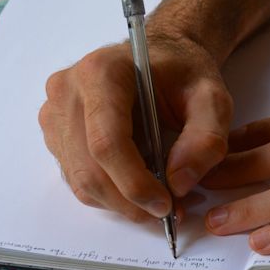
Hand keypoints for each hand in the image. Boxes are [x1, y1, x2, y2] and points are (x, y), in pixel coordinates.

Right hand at [39, 35, 232, 221]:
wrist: (162, 56)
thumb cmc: (184, 72)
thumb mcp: (213, 98)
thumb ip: (206, 139)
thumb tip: (179, 183)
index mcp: (102, 73)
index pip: (107, 142)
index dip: (135, 183)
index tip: (166, 205)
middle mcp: (68, 91)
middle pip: (89, 168)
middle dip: (130, 202)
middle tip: (170, 213)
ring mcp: (56, 113)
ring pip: (81, 180)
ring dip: (121, 203)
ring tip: (160, 201)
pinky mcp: (57, 132)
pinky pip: (78, 177)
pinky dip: (110, 194)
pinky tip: (140, 188)